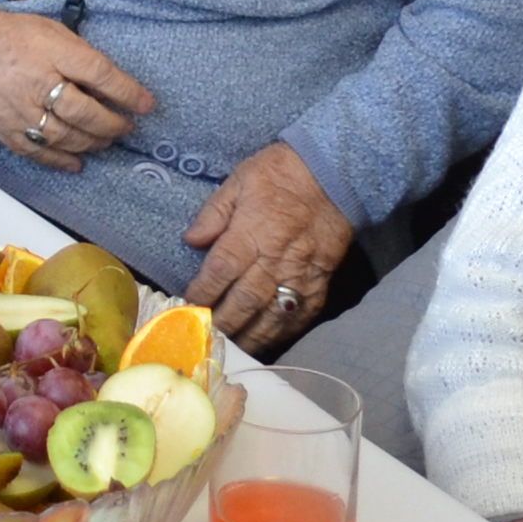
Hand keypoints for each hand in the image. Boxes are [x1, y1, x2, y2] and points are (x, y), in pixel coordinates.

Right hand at [0, 8, 154, 171]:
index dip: (128, 92)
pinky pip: (40, 153)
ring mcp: (21, 111)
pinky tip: (78, 161)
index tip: (147, 104)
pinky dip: (62, 161)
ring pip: (67, 137)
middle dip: (112, 124)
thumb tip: (108, 84)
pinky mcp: (7, 130)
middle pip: (85, 113)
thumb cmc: (11, 37)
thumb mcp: (50, 31)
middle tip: (126, 127)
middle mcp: (38, 84)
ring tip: (105, 141)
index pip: (100, 74)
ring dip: (92, 143)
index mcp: (52, 52)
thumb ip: (78, 55)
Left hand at [182, 143, 350, 352]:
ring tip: (231, 349)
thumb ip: (214, 212)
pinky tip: (268, 342)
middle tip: (205, 337)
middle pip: (243, 301)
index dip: (202, 292)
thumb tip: (190, 239)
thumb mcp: (240, 180)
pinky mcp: (320, 282)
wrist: (334, 172)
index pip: (220, 271)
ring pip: (271, 315)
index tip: (188, 306)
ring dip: (250, 335)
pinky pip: (300, 315)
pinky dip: (283, 332)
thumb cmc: (281, 173)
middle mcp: (274, 259)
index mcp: (250, 232)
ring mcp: (299, 274)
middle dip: (222, 322)